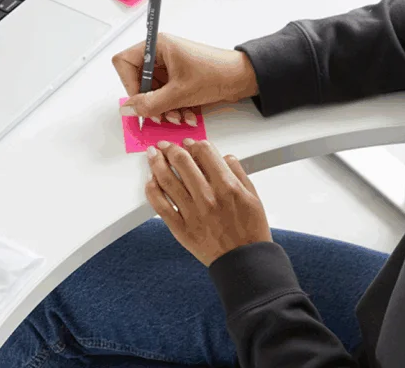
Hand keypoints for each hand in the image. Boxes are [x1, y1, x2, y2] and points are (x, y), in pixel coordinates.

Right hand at [112, 35, 257, 122]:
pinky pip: (165, 95)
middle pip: (138, 80)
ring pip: (152, 91)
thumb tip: (127, 109)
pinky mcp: (178, 77)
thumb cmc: (217, 73)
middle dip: (149, 101)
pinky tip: (186, 114)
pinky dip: (173, 107)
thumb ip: (149, 104)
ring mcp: (169, 66)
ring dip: (163, 108)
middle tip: (159, 114)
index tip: (140, 101)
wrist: (244, 78)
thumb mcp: (179, 93)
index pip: (124, 62)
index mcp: (157, 46)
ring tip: (178, 116)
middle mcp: (160, 54)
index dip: (129, 84)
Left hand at [144, 139, 271, 266]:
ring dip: (156, 162)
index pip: (204, 152)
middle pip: (182, 161)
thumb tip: (224, 157)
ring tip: (152, 155)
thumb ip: (238, 173)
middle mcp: (208, 197)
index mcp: (227, 186)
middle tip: (166, 145)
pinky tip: (150, 181)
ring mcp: (192, 212)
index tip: (188, 143)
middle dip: (171, 148)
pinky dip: (152, 190)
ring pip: (166, 180)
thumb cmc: (250, 231)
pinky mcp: (180, 228)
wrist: (244, 262)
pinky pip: (160, 205)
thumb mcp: (253, 197)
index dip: (193, 143)